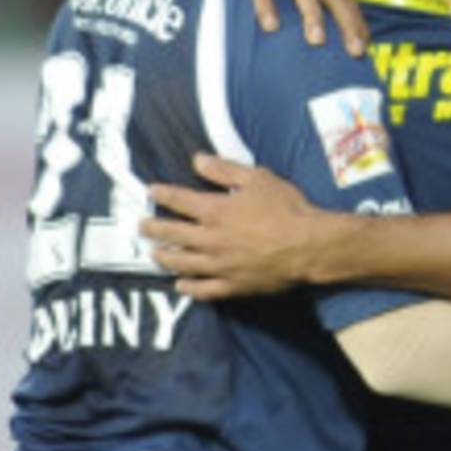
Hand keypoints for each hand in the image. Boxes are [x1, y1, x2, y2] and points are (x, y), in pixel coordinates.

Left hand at [142, 153, 323, 298]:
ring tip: (155, 254)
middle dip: (154, 228)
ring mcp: (219, 266)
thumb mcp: (258, 178)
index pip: (180, 201)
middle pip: (174, 234)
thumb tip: (197, 160)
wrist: (308, 245)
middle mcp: (210, 240)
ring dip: (165, 258)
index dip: (163, 194)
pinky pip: (204, 290)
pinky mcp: (233, 286)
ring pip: (183, 264)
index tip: (151, 191)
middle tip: (142, 226)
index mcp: (215, 211)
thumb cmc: (286, 208)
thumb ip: (225, 170)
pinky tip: (180, 286)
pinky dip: (189, 288)